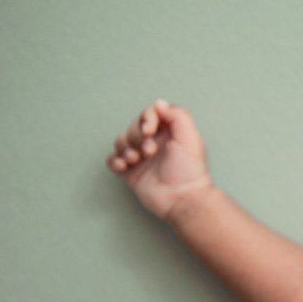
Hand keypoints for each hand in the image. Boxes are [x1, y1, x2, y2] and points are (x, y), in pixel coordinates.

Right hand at [106, 98, 213, 219]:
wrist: (182, 198)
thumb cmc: (189, 170)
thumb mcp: (190, 137)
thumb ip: (177, 115)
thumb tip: (159, 103)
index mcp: (168, 133)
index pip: (149, 114)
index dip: (146, 119)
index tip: (150, 130)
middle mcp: (154, 143)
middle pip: (133, 127)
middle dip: (137, 137)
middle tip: (150, 152)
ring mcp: (141, 158)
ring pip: (121, 142)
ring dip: (126, 149)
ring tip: (137, 160)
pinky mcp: (131, 173)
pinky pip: (113, 160)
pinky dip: (115, 161)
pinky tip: (125, 166)